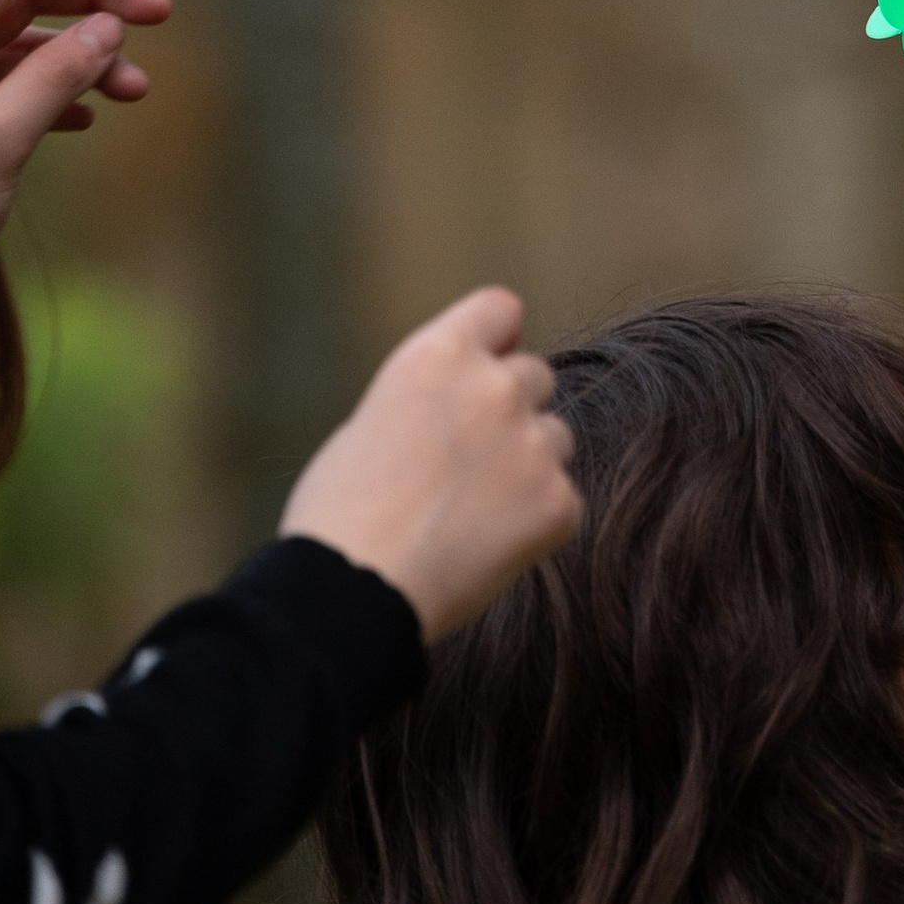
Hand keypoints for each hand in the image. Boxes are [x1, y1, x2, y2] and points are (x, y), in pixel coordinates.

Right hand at [279, 289, 579, 642]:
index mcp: (438, 356)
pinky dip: (535, 521)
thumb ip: (433, 397)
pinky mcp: (558, 503)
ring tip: (469, 512)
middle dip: (510, 409)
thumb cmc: (340, 515)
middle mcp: (494, 388)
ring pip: (555, 437)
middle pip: (535, 375)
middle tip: (466, 463)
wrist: (351, 594)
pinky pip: (563, 498)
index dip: (495, 339)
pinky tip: (484, 547)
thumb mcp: (371, 421)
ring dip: (528, 463)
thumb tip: (464, 402)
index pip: (501, 308)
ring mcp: (531, 444)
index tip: (486, 366)